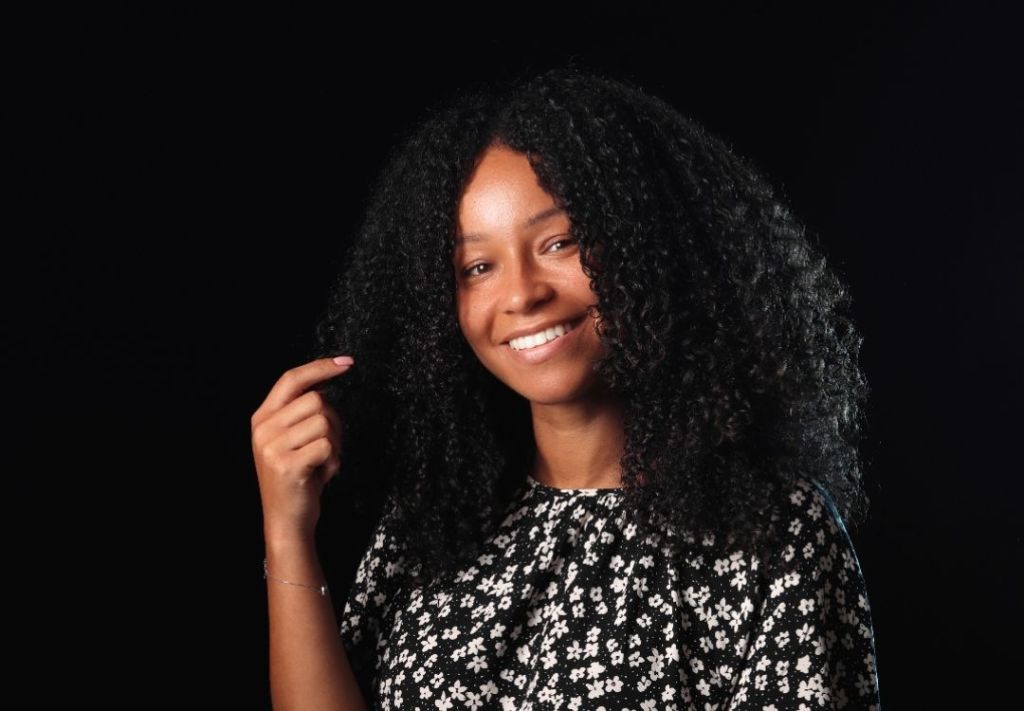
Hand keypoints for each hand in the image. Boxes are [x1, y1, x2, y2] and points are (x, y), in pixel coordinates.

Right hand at [251, 356, 353, 542]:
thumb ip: (302, 412)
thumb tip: (325, 384)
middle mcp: (263, 429)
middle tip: (327, 446)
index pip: (291, 378)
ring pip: (324, 422)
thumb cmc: (298, 476)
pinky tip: (322, 473)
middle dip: (333, 422)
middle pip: (316, 400)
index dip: (320, 367)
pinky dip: (333, 460)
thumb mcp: (292, 439)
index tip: (347, 363)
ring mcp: (272, 447)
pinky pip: (326, 446)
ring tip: (322, 462)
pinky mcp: (286, 465)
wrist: (286, 519)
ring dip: (335, 443)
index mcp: (262, 417)